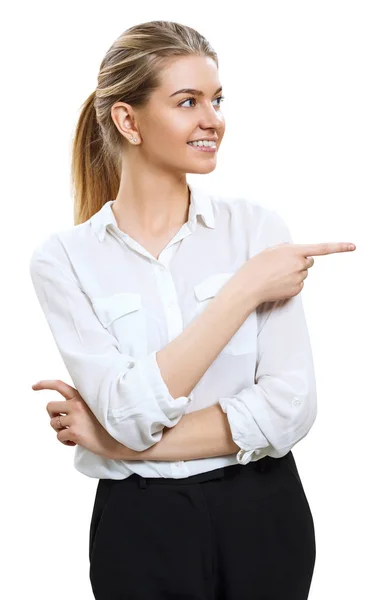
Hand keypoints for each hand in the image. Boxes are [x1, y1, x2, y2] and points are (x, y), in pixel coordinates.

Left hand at [31, 379, 119, 459]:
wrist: (119, 439)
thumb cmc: (106, 424)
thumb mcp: (94, 407)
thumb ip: (79, 404)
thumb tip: (61, 411)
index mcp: (81, 396)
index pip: (59, 385)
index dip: (44, 384)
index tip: (34, 386)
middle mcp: (76, 404)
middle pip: (50, 406)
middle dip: (52, 415)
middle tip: (62, 423)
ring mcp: (75, 418)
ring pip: (53, 423)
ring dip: (59, 430)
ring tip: (73, 433)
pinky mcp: (74, 432)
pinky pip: (59, 436)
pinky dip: (65, 441)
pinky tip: (76, 442)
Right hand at [237, 241, 355, 304]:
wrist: (248, 287)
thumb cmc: (255, 267)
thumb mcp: (269, 250)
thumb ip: (286, 248)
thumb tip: (295, 250)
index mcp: (294, 251)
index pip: (321, 248)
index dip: (339, 246)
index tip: (353, 246)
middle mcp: (299, 264)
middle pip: (309, 262)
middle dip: (300, 262)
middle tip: (283, 265)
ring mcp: (298, 278)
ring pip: (303, 274)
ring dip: (293, 273)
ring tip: (276, 276)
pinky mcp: (296, 290)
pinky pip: (299, 284)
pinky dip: (291, 284)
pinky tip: (278, 284)